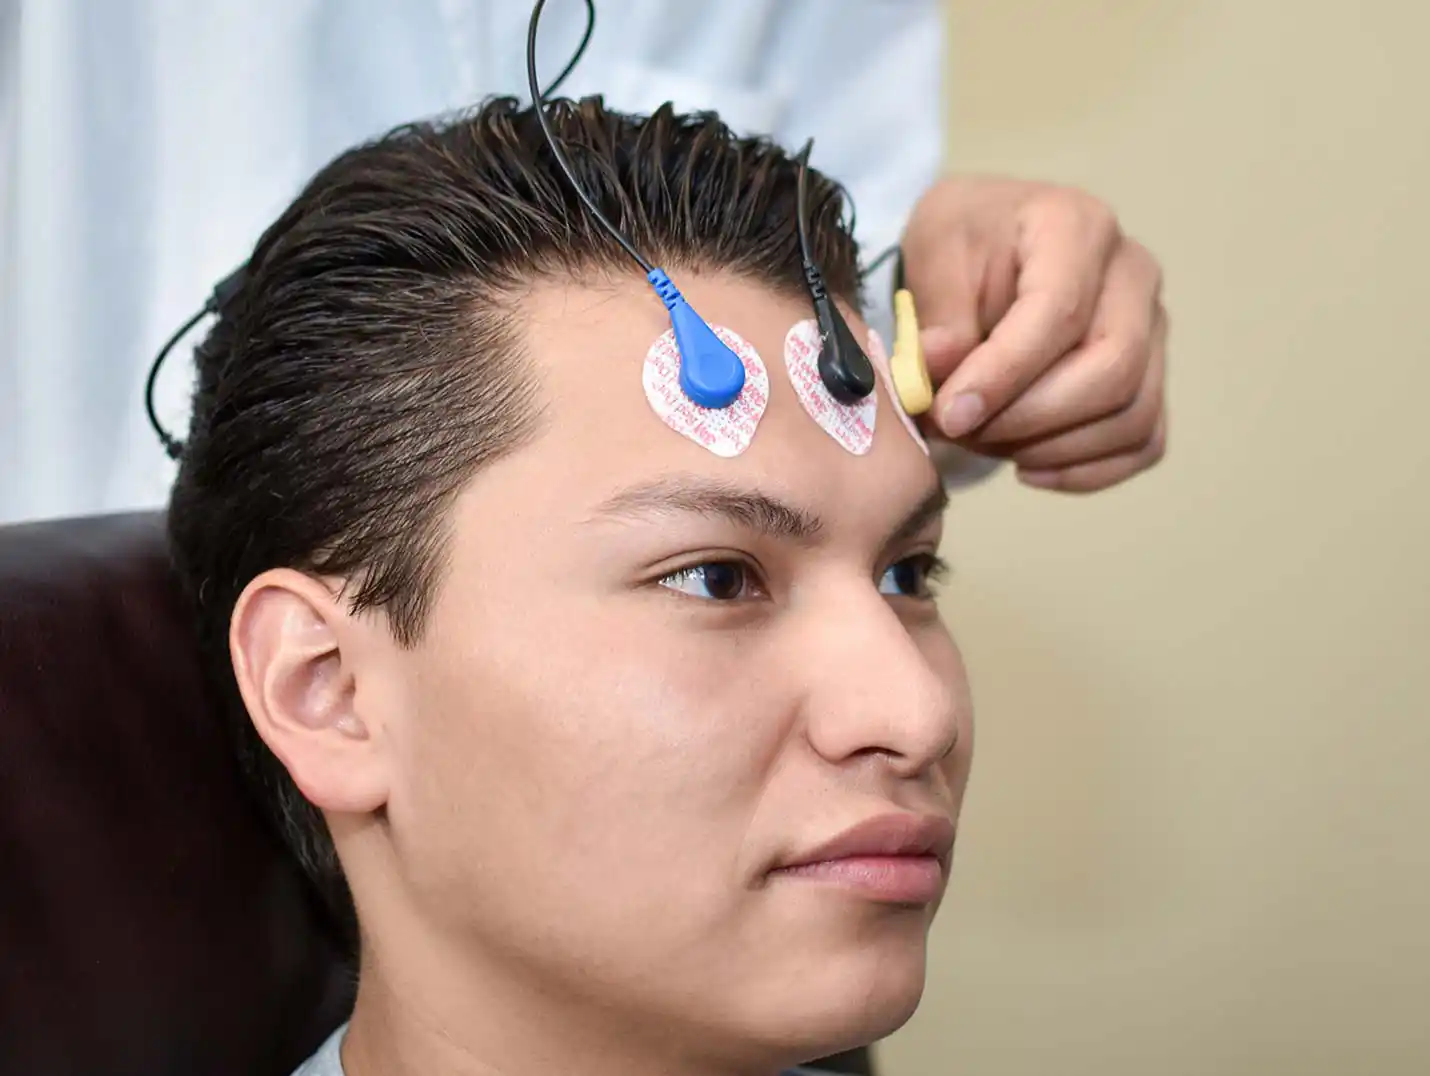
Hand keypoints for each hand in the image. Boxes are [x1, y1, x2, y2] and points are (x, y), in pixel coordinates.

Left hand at [901, 177, 1167, 492]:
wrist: (988, 245)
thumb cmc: (964, 244)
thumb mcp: (933, 254)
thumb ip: (938, 314)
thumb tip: (938, 368)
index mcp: (1077, 227)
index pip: (1060, 312)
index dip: (1004, 375)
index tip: (949, 414)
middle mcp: (1133, 274)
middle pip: (1113, 370)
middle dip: (1027, 419)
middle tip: (959, 430)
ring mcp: (1153, 327)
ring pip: (1131, 416)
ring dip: (1048, 448)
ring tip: (980, 439)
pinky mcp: (1152, 375)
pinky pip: (1142, 443)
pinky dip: (1083, 470)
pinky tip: (1024, 465)